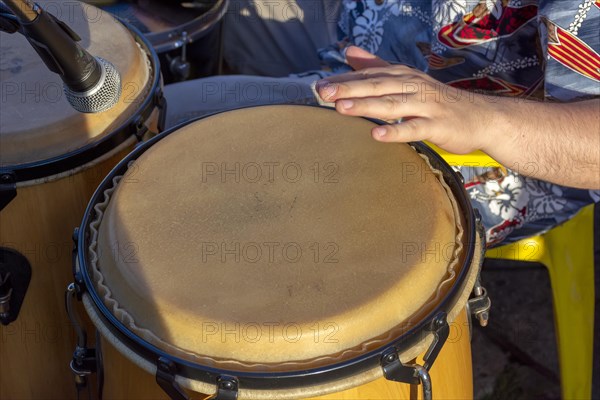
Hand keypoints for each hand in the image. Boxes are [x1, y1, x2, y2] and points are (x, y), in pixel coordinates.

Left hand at [316, 46, 507, 154]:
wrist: (480, 117)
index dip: (344, 80)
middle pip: (377, 86)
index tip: (319, 86)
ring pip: (391, 105)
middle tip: (323, 93)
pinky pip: (413, 129)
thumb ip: (376, 66)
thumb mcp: (407, 79)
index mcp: (403, 76)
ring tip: (341, 108)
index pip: (370, 76)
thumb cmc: (438, 101)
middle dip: (349, 89)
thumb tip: (349, 52)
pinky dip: (395, 131)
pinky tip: (377, 134)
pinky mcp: (436, 126)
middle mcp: (412, 87)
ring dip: (366, 106)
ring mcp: (425, 106)